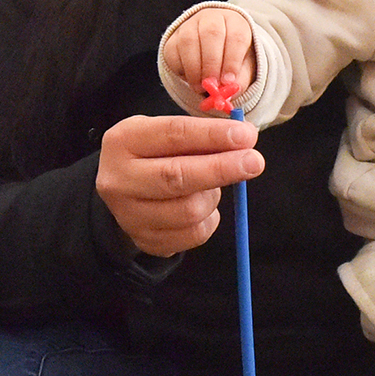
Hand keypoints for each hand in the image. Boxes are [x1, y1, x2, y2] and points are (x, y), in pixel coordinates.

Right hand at [95, 113, 264, 258]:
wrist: (124, 190)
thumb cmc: (155, 154)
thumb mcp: (167, 135)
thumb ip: (201, 137)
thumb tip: (244, 141)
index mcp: (123, 141)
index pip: (173, 135)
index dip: (212, 136)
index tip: (246, 136)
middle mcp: (119, 179)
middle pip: (177, 178)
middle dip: (221, 169)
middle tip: (255, 162)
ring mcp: (129, 216)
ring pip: (190, 211)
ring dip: (213, 197)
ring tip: (212, 186)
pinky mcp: (145, 241)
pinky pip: (194, 234)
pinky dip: (210, 219)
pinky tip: (203, 206)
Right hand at [162, 8, 255, 105]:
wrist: (214, 51)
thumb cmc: (232, 59)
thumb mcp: (242, 69)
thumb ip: (238, 82)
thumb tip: (227, 95)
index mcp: (235, 22)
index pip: (236, 36)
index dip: (232, 60)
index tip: (228, 81)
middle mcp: (212, 19)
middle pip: (211, 34)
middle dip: (211, 63)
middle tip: (212, 85)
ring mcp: (190, 25)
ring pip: (188, 42)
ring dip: (195, 69)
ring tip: (201, 87)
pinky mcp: (173, 37)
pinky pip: (173, 52)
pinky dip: (181, 70)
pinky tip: (190, 79)